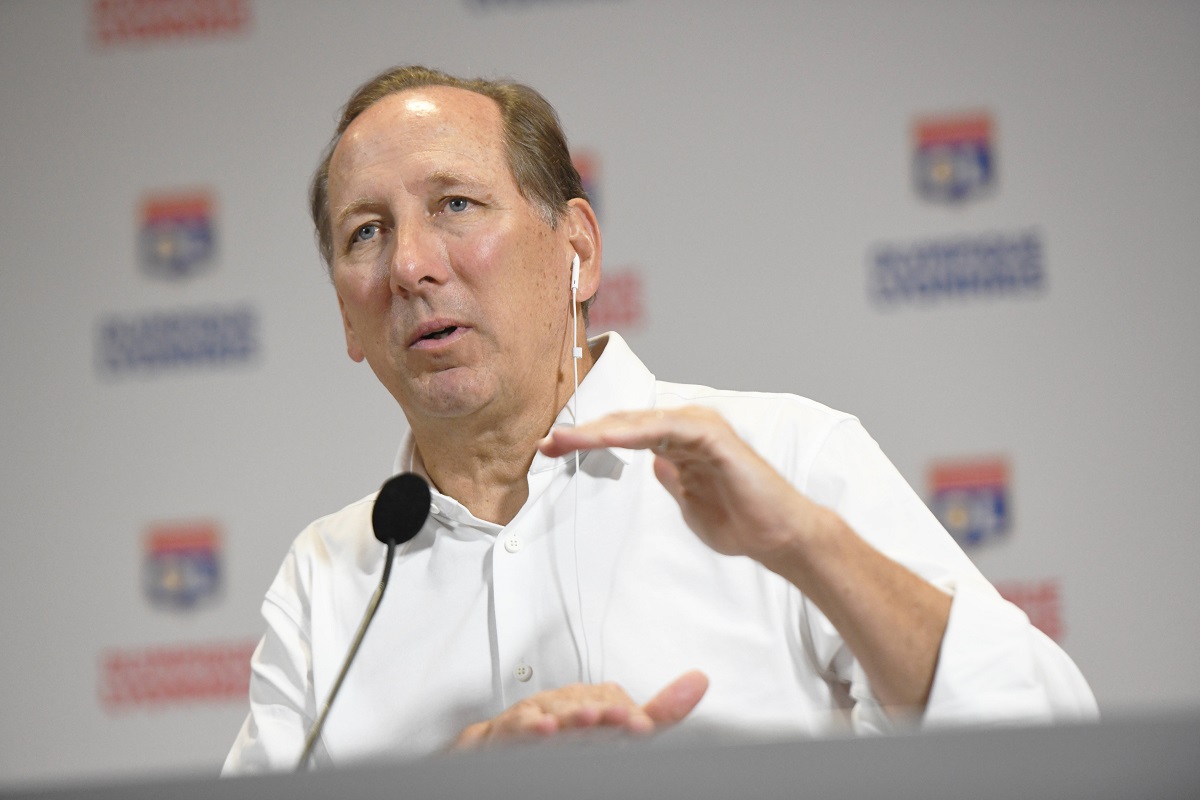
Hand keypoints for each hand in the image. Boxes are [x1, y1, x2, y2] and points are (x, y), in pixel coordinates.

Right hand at [452, 670, 707, 748]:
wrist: (505, 742)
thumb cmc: (567, 734)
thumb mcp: (618, 727)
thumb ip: (660, 711)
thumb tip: (700, 679)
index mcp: (596, 706)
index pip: (615, 703)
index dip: (627, 714)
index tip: (641, 725)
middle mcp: (569, 707)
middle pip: (588, 706)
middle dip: (604, 713)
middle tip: (624, 721)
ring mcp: (540, 717)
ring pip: (556, 713)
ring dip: (573, 717)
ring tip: (591, 720)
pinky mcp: (512, 730)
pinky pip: (520, 725)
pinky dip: (531, 726)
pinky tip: (544, 729)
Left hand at [540, 407, 824, 569]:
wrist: (779, 537)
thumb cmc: (741, 523)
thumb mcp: (691, 504)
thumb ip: (675, 482)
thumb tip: (655, 465)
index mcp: (680, 443)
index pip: (625, 434)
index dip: (589, 440)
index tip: (552, 451)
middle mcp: (688, 428)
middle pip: (625, 423)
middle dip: (584, 433)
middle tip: (547, 444)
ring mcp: (701, 428)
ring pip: (639, 422)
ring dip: (600, 430)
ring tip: (566, 440)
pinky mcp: (713, 436)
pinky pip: (666, 429)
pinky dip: (634, 431)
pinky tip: (607, 437)